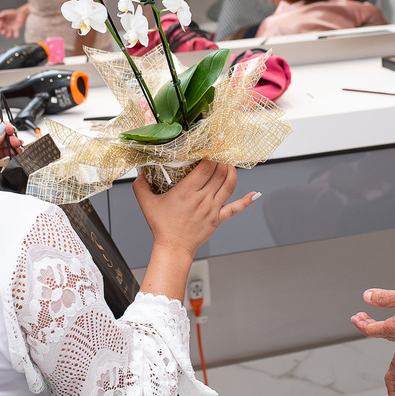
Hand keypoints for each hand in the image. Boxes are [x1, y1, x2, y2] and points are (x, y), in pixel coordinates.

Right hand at [0, 6, 28, 39]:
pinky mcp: (16, 30)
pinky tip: (16, 36)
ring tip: (8, 35)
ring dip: (8, 36)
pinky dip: (16, 36)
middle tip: (4, 31)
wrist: (19, 13)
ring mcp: (11, 30)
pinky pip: (16, 35)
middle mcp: (5, 28)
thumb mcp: (4, 13)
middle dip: (2, 33)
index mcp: (1, 24)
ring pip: (8, 35)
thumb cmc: (11, 13)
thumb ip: (0, 15)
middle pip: (2, 33)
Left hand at [0, 122, 22, 186]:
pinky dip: (12, 154)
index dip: (3, 127)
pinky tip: (14, 153)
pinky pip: (6, 155)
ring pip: (5, 146)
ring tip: (16, 148)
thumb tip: (2, 129)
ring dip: (12, 146)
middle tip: (15, 141)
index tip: (11, 129)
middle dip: (10, 137)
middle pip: (2, 136)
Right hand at [133, 160, 258, 256]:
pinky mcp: (218, 219)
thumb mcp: (146, 203)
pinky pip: (236, 208)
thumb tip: (139, 171)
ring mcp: (213, 209)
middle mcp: (202, 199)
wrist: (173, 247)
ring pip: (229, 185)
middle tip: (218, 153)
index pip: (206, 168)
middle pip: (219, 173)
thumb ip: (141, 185)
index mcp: (186, 192)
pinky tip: (254, 194)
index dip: (210, 155)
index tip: (209, 148)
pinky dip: (247, 201)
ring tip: (228, 164)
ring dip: (231, 172)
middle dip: (221, 160)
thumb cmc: (162, 226)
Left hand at [351, 287, 394, 342]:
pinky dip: (387, 327)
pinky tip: (390, 319)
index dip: (360, 324)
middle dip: (366, 325)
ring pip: (387, 334)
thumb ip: (384, 298)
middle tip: (358, 317)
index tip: (354, 317)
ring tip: (369, 317)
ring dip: (376, 326)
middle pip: (378, 333)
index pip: (371, 330)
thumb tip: (367, 297)